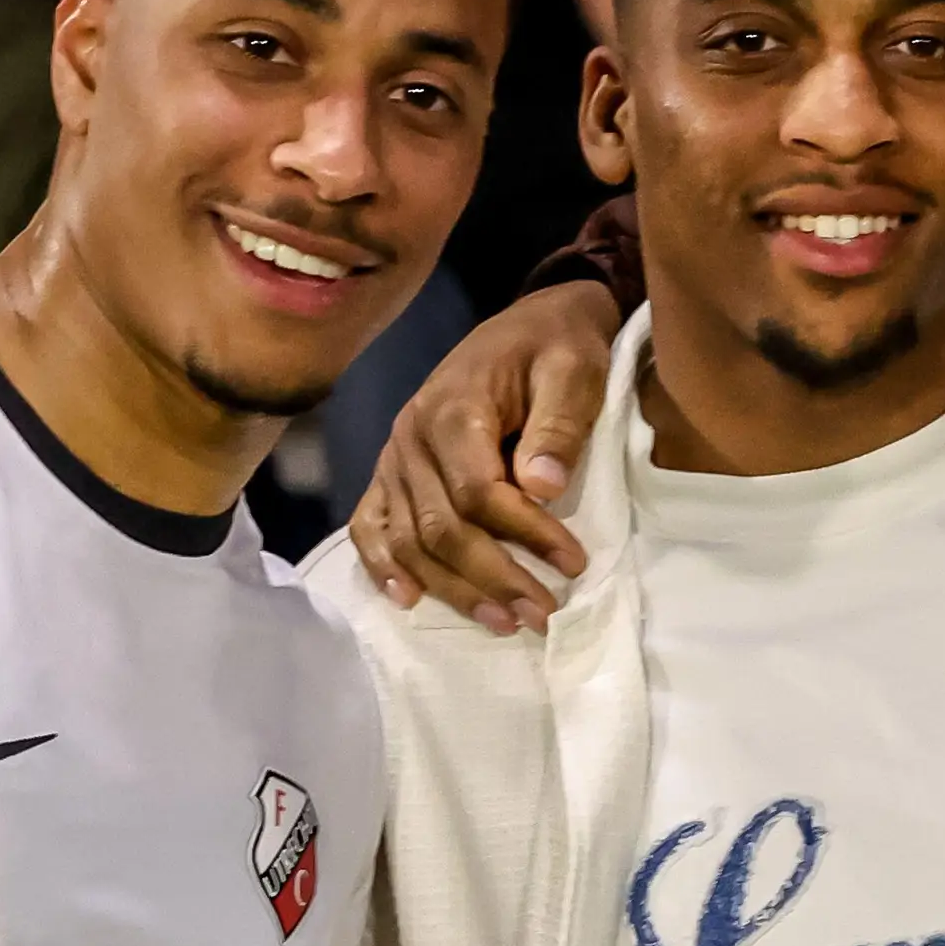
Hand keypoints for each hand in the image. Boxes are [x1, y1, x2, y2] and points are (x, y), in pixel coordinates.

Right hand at [345, 282, 619, 632]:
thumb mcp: (574, 369)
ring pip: (408, 538)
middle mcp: (412, 436)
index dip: (524, 534)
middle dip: (492, 576)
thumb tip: (541, 486)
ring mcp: (395, 456)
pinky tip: (408, 598)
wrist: (531, 324)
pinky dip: (383, 564)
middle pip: (439, 526)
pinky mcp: (392, 470)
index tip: (572, 563)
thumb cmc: (557, 347)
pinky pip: (370, 523)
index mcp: (454, 409)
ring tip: (503, 622)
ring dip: (451, 587)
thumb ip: (558, 424)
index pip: (478, 492)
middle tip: (541, 613)